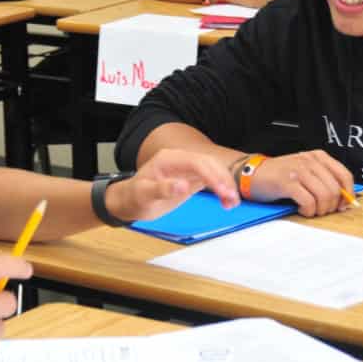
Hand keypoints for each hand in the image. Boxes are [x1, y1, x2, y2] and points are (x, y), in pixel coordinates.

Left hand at [109, 148, 238, 221]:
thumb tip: (181, 186)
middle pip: (209, 164)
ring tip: (232, 202)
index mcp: (168, 159)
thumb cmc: (134, 196)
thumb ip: (162, 189)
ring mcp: (187, 169)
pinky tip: (227, 201)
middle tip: (230, 198)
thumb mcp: (143, 194)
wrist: (131, 201)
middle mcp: (180, 161)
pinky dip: (221, 190)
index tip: (221, 190)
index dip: (211, 175)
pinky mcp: (191, 179)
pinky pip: (212, 180)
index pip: (196, 162)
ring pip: (214, 171)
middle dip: (223, 179)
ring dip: (226, 184)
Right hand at [248, 150, 353, 216]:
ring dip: (320, 209)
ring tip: (311, 210)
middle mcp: (309, 161)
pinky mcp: (287, 182)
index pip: (344, 175)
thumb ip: (323, 180)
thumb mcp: (305, 171)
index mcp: (317, 157)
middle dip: (330, 206)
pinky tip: (301, 210)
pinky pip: (308, 201)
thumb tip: (344, 199)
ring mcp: (298, 171)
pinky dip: (308, 211)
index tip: (342, 204)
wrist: (251, 174)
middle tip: (321, 210)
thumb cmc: (278, 175)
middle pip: (335, 189)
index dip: (347, 194)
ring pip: (324, 196)